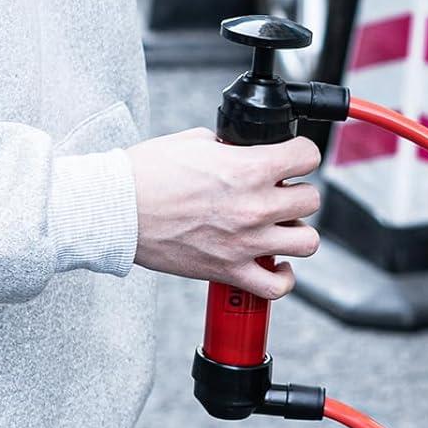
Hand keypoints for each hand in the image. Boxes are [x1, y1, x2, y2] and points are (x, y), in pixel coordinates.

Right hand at [129, 129, 320, 297]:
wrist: (115, 209)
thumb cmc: (146, 174)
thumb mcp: (195, 141)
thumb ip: (231, 146)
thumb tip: (245, 150)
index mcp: (249, 169)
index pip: (308, 156)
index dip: (301, 154)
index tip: (293, 158)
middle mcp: (254, 206)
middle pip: (311, 200)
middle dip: (296, 193)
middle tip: (277, 194)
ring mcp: (246, 242)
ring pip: (307, 242)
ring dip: (296, 233)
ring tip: (278, 227)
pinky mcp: (230, 270)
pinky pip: (278, 286)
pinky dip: (283, 278)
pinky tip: (276, 264)